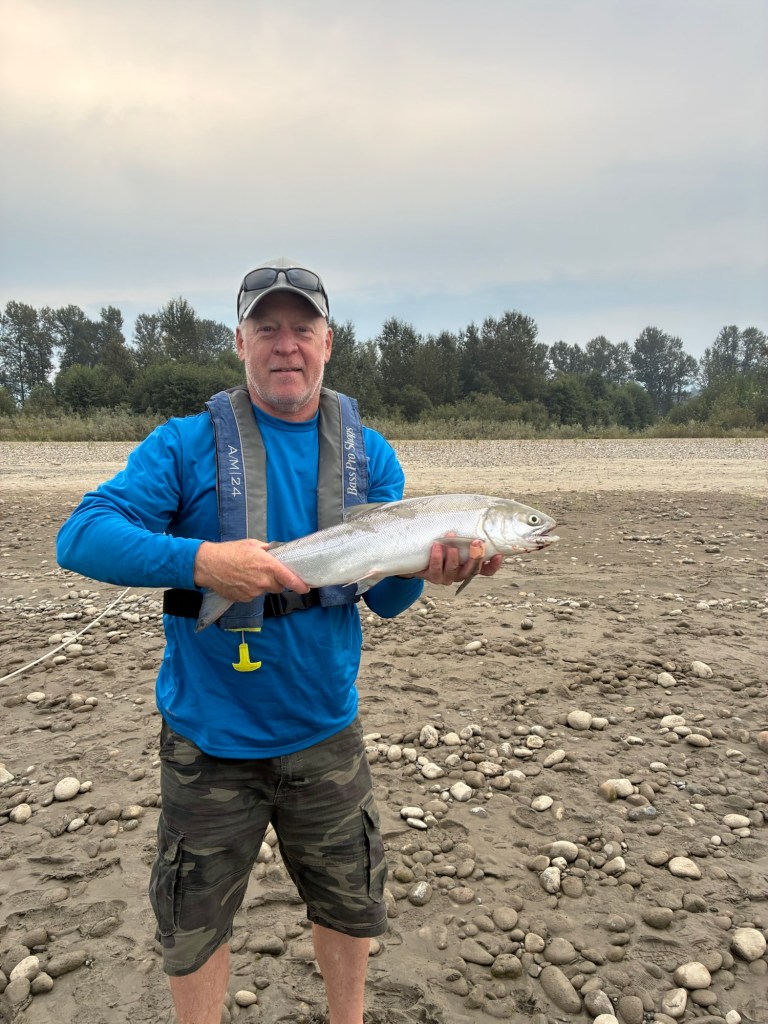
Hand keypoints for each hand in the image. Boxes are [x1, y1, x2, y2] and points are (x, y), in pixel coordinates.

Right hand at [193, 539, 308, 602]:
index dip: (299, 585)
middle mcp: (262, 581)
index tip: (306, 588)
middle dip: (276, 581)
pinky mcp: (244, 599)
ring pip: (265, 591)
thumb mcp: (252, 544)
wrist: (209, 565)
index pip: (289, 579)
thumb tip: (277, 553)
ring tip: (248, 574)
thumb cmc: (229, 552)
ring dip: (262, 584)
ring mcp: (253, 592)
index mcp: (267, 565)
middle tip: (266, 571)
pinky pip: (254, 595)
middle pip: (279, 586)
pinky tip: (241, 580)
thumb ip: (268, 550)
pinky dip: (251, 589)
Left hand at [407, 538, 503, 587]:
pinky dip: (436, 557)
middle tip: (477, 542)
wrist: (418, 553)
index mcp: (469, 566)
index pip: (486, 570)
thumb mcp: (457, 537)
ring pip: (453, 570)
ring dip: (453, 555)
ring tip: (451, 536)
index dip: (494, 565)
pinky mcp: (432, 576)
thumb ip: (468, 530)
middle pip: (472, 570)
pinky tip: (436, 545)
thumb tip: (482, 511)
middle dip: (475, 557)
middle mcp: (460, 573)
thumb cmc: (443, 541)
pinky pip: (435, 570)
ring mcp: (446, 577)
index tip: (499, 554)